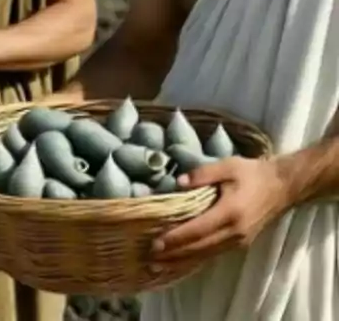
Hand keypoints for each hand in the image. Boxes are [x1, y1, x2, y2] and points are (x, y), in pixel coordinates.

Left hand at [152, 156, 291, 261]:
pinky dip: (196, 259)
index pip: (198, 230)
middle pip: (200, 247)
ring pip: (206, 254)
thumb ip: (202, 174)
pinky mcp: (241, 243)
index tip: (155, 243)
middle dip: (174, 254)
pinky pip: (214, 254)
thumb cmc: (252, 173)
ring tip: (160, 265)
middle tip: (150, 258)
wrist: (282, 187)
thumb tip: (178, 182)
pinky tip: (181, 262)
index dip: (176, 238)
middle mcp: (235, 232)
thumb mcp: (227, 166)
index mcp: (230, 212)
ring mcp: (239, 240)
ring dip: (183, 261)